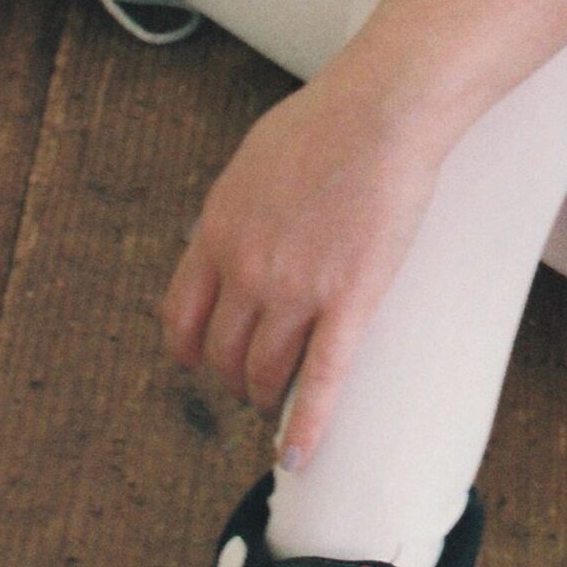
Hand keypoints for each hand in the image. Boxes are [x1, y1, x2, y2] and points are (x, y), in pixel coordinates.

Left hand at [159, 56, 447, 469]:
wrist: (382, 109)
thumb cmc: (326, 121)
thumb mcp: (251, 162)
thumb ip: (234, 211)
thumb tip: (226, 240)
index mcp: (217, 233)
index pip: (183, 319)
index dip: (191, 352)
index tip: (202, 362)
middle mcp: (246, 270)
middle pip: (224, 355)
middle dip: (236, 379)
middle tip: (255, 382)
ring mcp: (296, 289)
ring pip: (266, 374)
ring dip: (269, 399)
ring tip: (281, 405)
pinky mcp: (349, 300)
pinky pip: (323, 380)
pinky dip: (307, 426)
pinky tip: (297, 457)